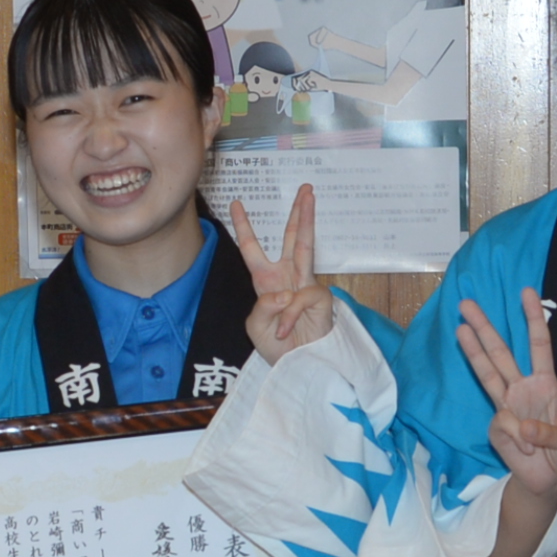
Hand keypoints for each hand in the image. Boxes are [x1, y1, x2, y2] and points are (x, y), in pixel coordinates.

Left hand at [230, 184, 338, 361]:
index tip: (236, 204)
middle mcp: (288, 278)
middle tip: (304, 188)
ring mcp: (305, 285)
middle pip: (291, 237)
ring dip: (308, 219)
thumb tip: (285, 293)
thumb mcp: (256, 327)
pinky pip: (299, 298)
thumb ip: (264, 307)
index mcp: (267, 282)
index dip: (245, 227)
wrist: (296, 367)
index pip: (253, 249)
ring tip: (311, 196)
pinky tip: (286, 330)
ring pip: (306, 245)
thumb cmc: (277, 348)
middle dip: (297, 212)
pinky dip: (289, 316)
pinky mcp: (319, 298)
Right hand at [451, 294, 556, 500]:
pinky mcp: (497, 427)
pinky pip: (503, 424)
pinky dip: (518, 439)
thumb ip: (550, 433)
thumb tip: (521, 425)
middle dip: (485, 327)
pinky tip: (527, 450)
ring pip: (487, 373)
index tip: (527, 292)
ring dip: (473, 351)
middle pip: (502, 352)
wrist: (548, 482)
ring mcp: (506, 406)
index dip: (533, 319)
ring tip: (459, 328)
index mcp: (546, 384)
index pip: (539, 345)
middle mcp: (523, 389)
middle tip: (467, 304)